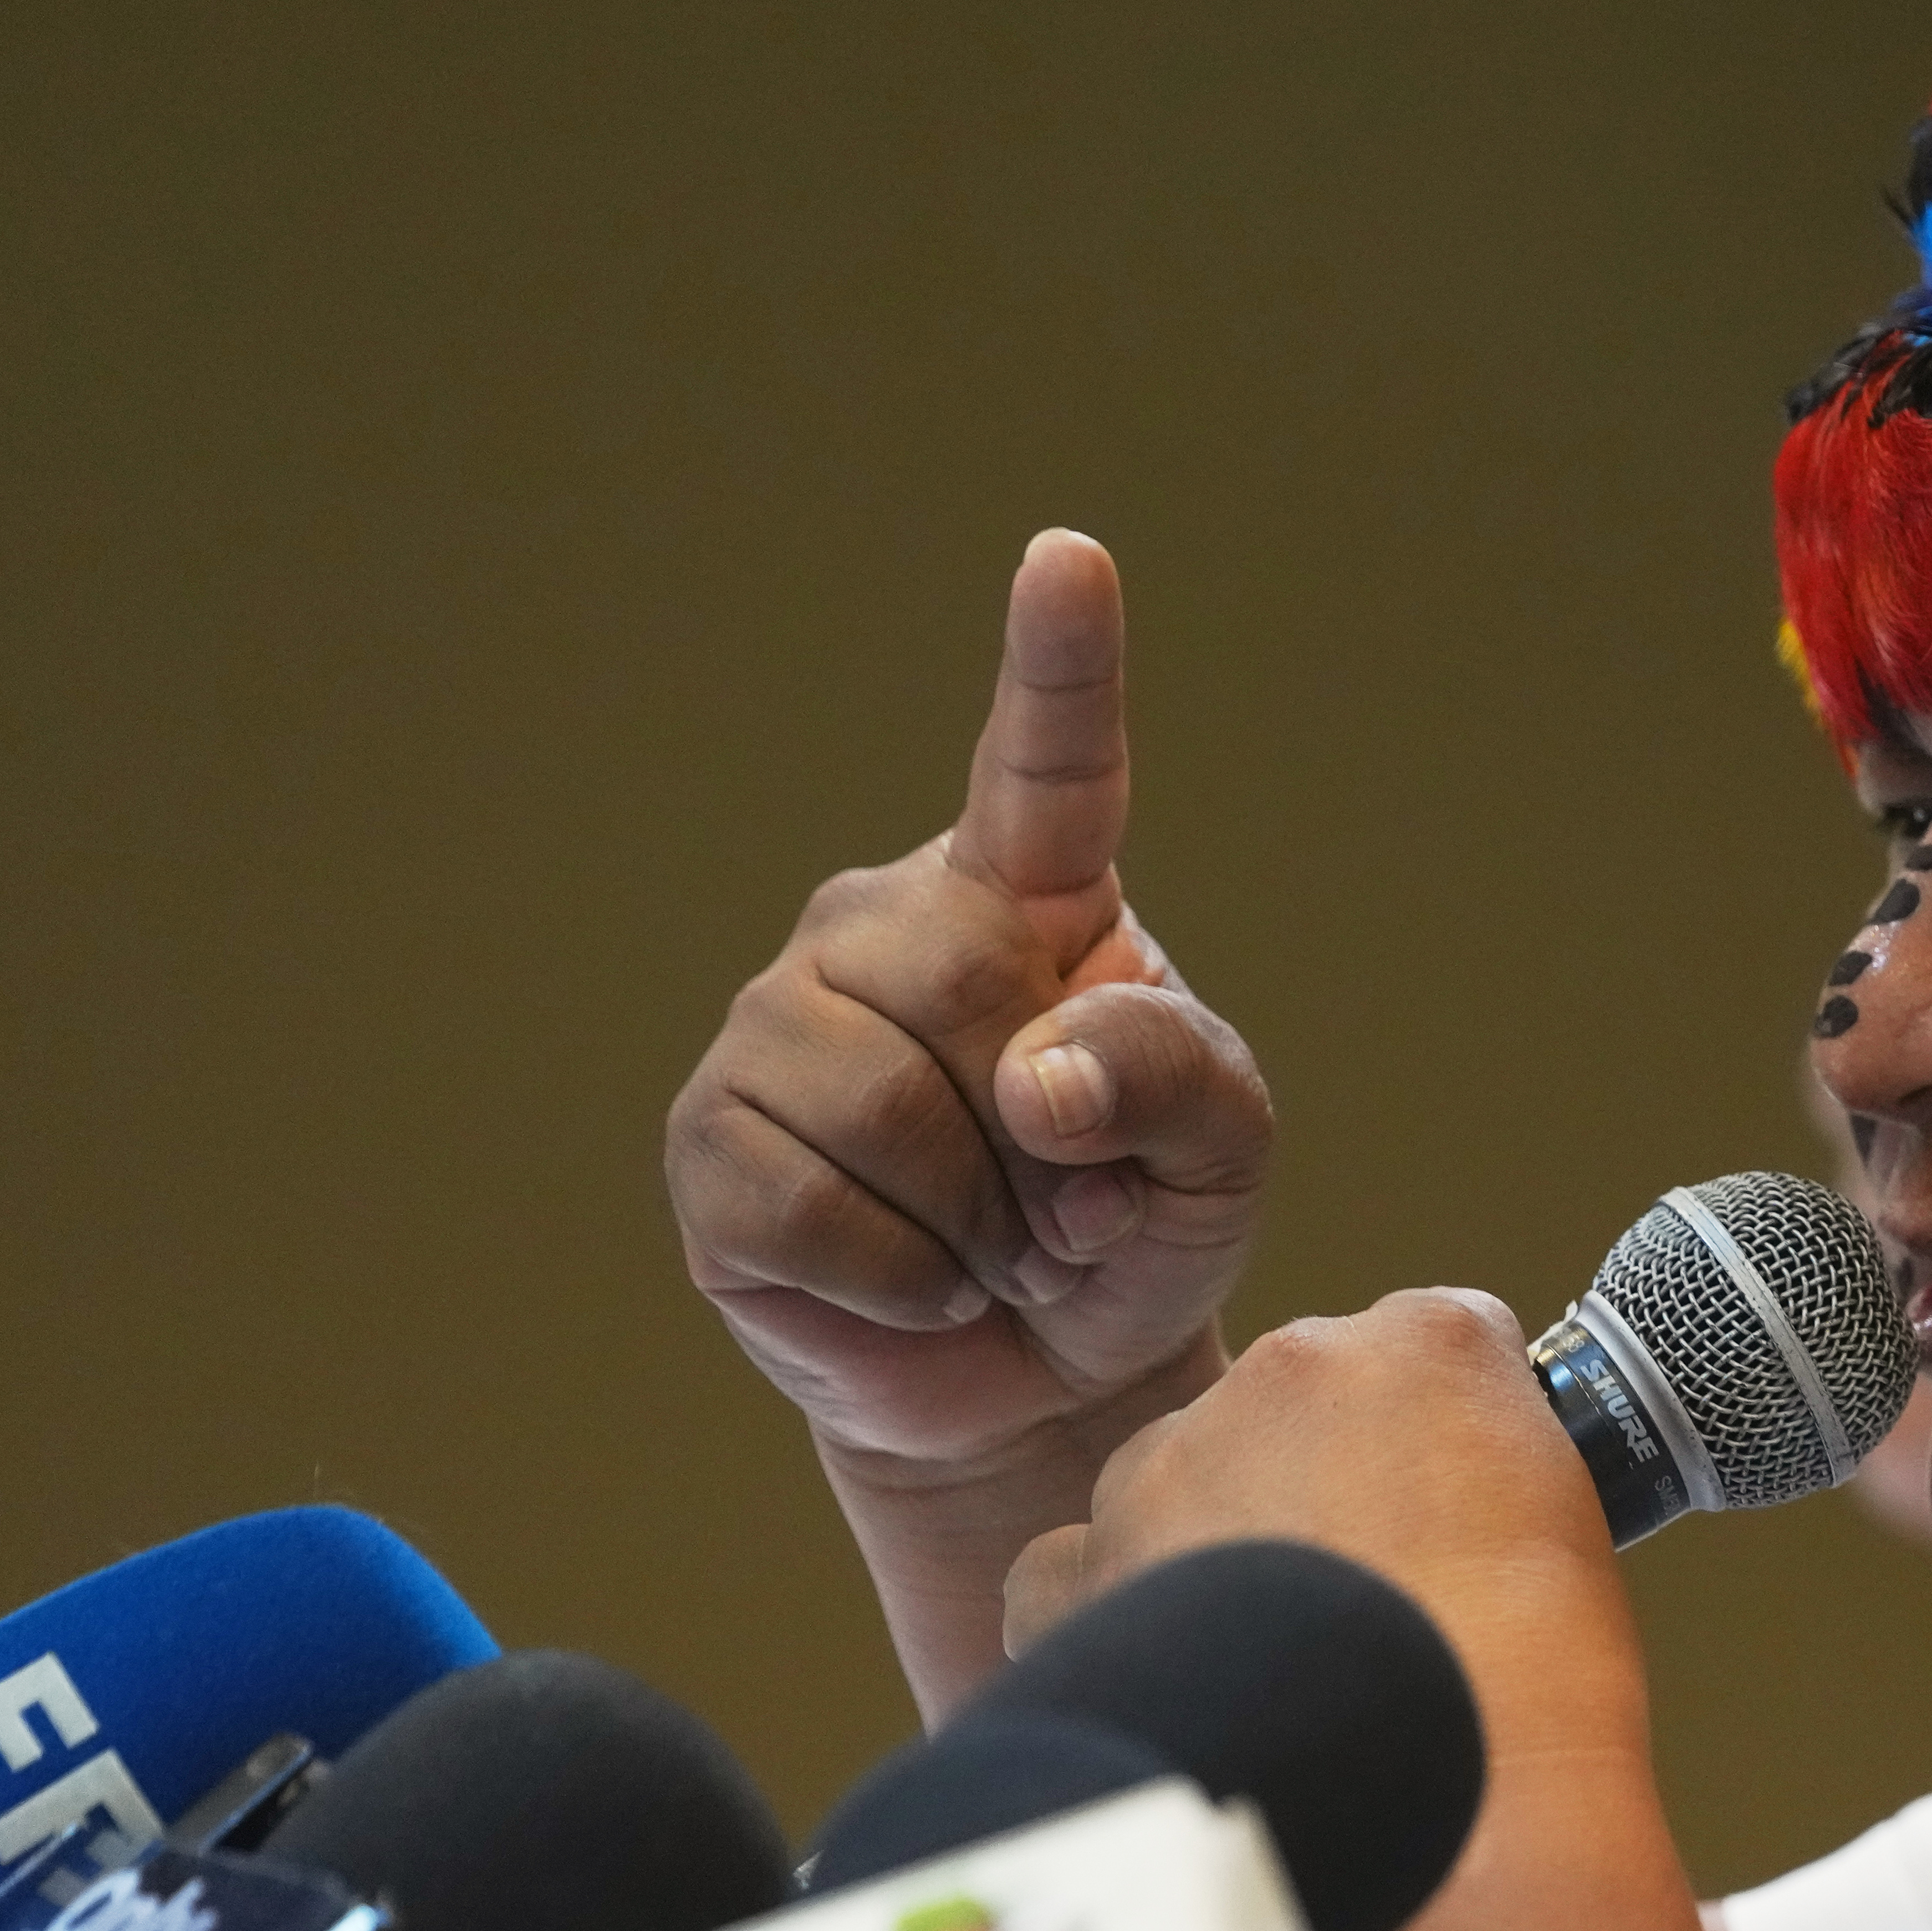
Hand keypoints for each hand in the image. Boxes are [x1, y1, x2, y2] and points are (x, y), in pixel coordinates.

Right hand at [665, 530, 1271, 1480]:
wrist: (1037, 1372)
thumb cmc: (1132, 1228)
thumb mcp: (1220, 1155)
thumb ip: (1173, 1081)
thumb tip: (1036, 1075)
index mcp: (1035, 897)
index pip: (1050, 763)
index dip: (1057, 661)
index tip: (1070, 558)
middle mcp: (890, 928)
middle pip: (968, 987)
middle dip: (1046, 1138)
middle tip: (1068, 1208)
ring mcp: (782, 1023)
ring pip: (884, 1109)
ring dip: (975, 1225)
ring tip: (993, 1250)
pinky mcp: (711, 1142)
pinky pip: (809, 1209)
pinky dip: (898, 1283)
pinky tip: (916, 1285)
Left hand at [1004, 1290, 1641, 1754]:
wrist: (1445, 1813)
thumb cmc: (1534, 1692)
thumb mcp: (1566, 1543)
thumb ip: (1498, 1487)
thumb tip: (1458, 1531)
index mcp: (1431, 1347)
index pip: (1425, 1350)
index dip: (1433, 1442)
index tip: (1443, 1512)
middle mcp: (1291, 1368)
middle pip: (1291, 1407)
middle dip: (1312, 1485)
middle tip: (1356, 1608)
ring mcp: (1175, 1459)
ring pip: (1175, 1476)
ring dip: (1209, 1544)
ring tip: (1268, 1669)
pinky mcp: (1089, 1561)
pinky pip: (1071, 1570)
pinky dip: (1108, 1615)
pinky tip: (1171, 1684)